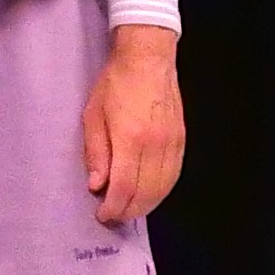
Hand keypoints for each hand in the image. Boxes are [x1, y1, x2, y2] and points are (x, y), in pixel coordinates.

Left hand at [84, 25, 185, 225]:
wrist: (148, 58)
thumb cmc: (116, 83)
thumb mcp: (93, 115)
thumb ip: (96, 153)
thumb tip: (98, 185)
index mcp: (130, 138)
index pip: (123, 188)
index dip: (113, 208)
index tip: (102, 214)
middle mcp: (155, 145)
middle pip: (145, 194)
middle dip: (128, 211)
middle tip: (114, 215)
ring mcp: (172, 143)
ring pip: (163, 189)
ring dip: (146, 205)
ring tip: (130, 208)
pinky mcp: (181, 140)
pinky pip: (174, 175)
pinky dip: (161, 191)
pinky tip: (150, 194)